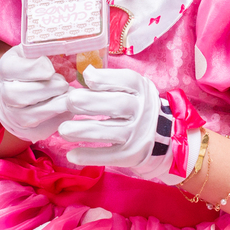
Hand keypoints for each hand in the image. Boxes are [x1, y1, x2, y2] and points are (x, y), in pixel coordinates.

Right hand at [0, 45, 71, 142]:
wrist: (20, 89)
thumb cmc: (33, 65)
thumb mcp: (35, 50)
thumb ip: (46, 48)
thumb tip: (68, 46)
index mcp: (5, 68)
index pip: (15, 69)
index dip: (36, 69)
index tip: (51, 68)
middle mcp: (4, 93)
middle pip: (19, 95)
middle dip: (46, 89)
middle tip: (64, 83)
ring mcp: (13, 115)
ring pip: (30, 116)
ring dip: (54, 106)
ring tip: (70, 96)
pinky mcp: (26, 131)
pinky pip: (42, 129)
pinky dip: (58, 120)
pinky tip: (68, 109)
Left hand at [60, 67, 184, 181]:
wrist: (166, 137)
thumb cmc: (138, 107)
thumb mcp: (133, 89)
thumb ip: (112, 81)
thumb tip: (86, 73)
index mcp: (142, 90)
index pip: (127, 80)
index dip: (106, 78)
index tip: (86, 77)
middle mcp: (142, 111)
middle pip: (117, 104)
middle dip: (90, 102)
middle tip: (69, 101)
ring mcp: (137, 134)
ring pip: (110, 131)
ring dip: (84, 130)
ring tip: (63, 129)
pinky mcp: (131, 155)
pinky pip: (109, 156)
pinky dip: (89, 156)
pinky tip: (72, 154)